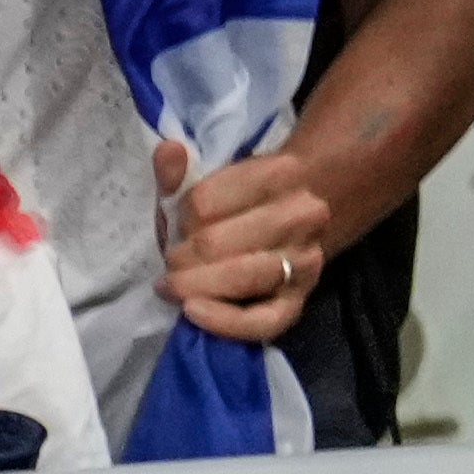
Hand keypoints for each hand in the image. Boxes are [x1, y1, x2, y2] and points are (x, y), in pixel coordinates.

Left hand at [164, 140, 335, 345]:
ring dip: (195, 286)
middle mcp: (303, 214)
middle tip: (168, 264)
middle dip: (180, 258)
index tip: (176, 227)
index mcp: (280, 173)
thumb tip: (167, 151)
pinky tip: (193, 312)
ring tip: (172, 287)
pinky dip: (224, 322)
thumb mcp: (209, 181)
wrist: (294, 224)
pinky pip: (263, 322)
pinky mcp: (300, 301)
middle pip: (217, 242)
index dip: (177, 220)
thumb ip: (180, 172)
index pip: (203, 202)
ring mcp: (306, 260)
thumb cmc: (239, 204)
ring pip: (242, 278)